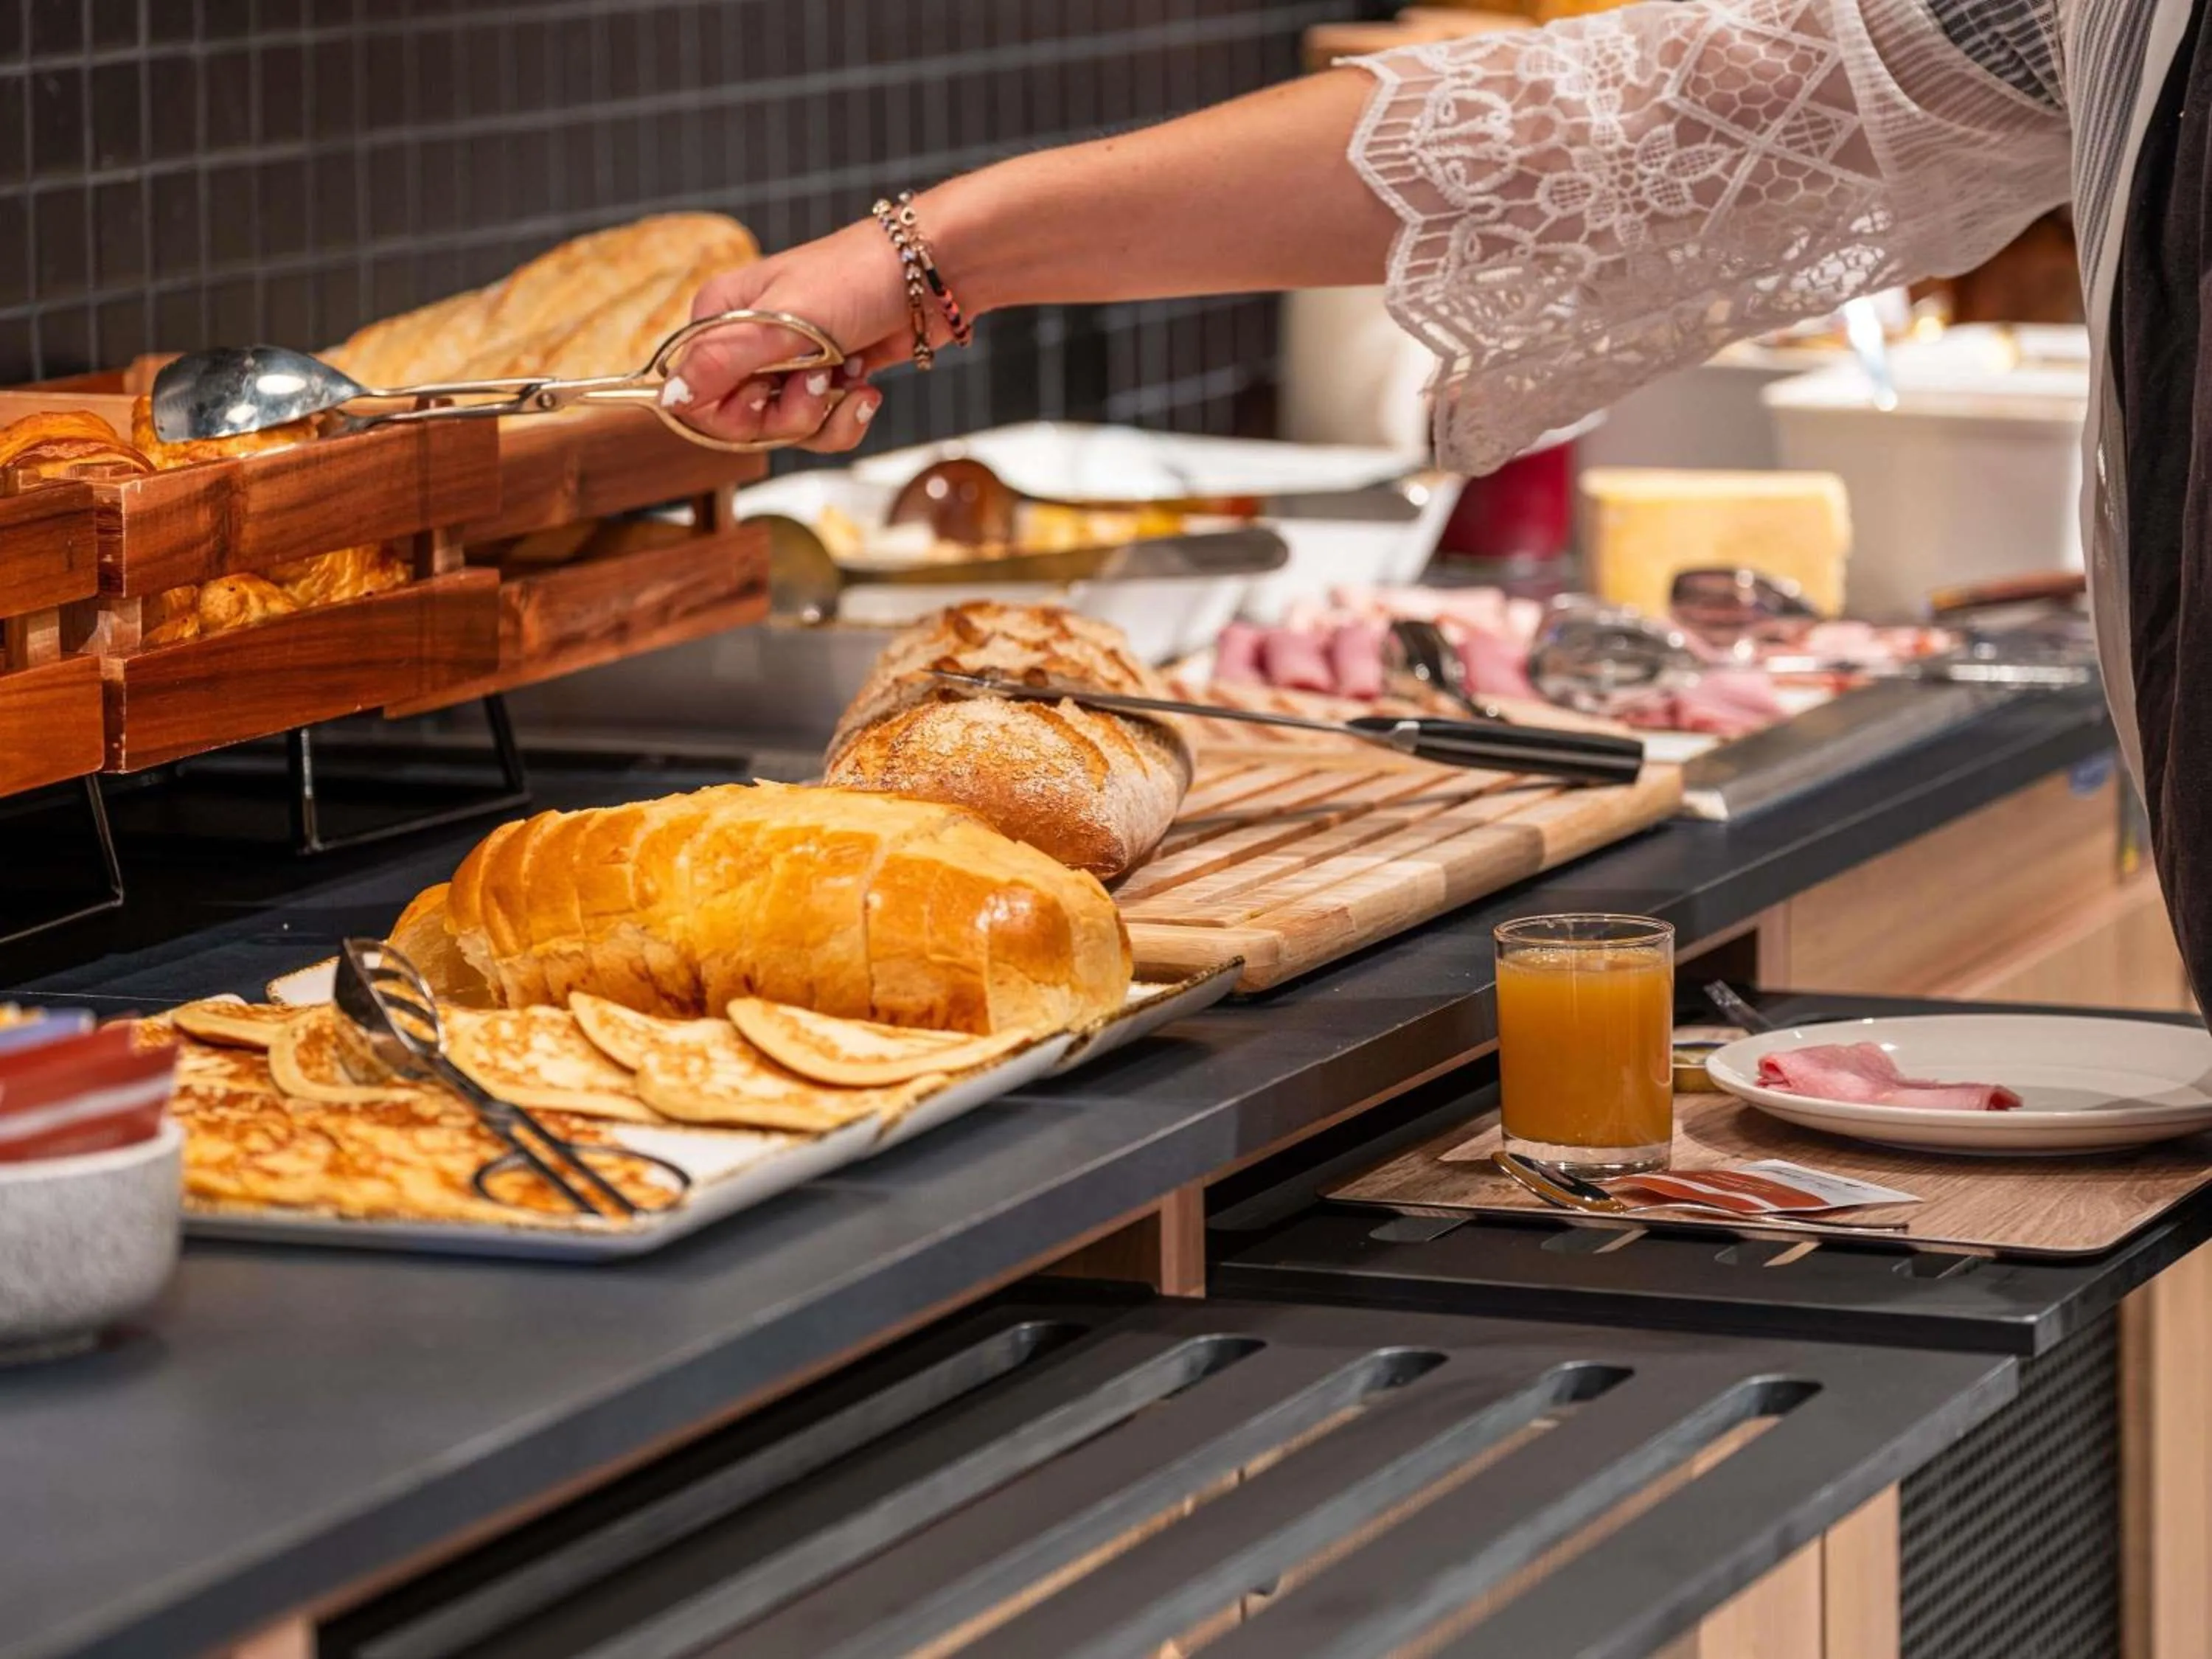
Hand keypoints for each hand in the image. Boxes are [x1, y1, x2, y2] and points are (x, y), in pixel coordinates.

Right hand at [663, 220, 920, 452]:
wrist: (932, 273)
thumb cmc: (855, 278)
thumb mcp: (782, 320)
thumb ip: (722, 362)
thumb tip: (671, 398)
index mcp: (721, 319)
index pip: (694, 396)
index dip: (729, 413)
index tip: (763, 394)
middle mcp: (748, 345)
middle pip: (742, 423)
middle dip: (787, 416)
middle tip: (819, 380)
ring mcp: (789, 366)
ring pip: (785, 431)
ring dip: (823, 416)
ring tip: (849, 375)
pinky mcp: (828, 381)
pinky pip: (821, 428)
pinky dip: (847, 417)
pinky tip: (866, 387)